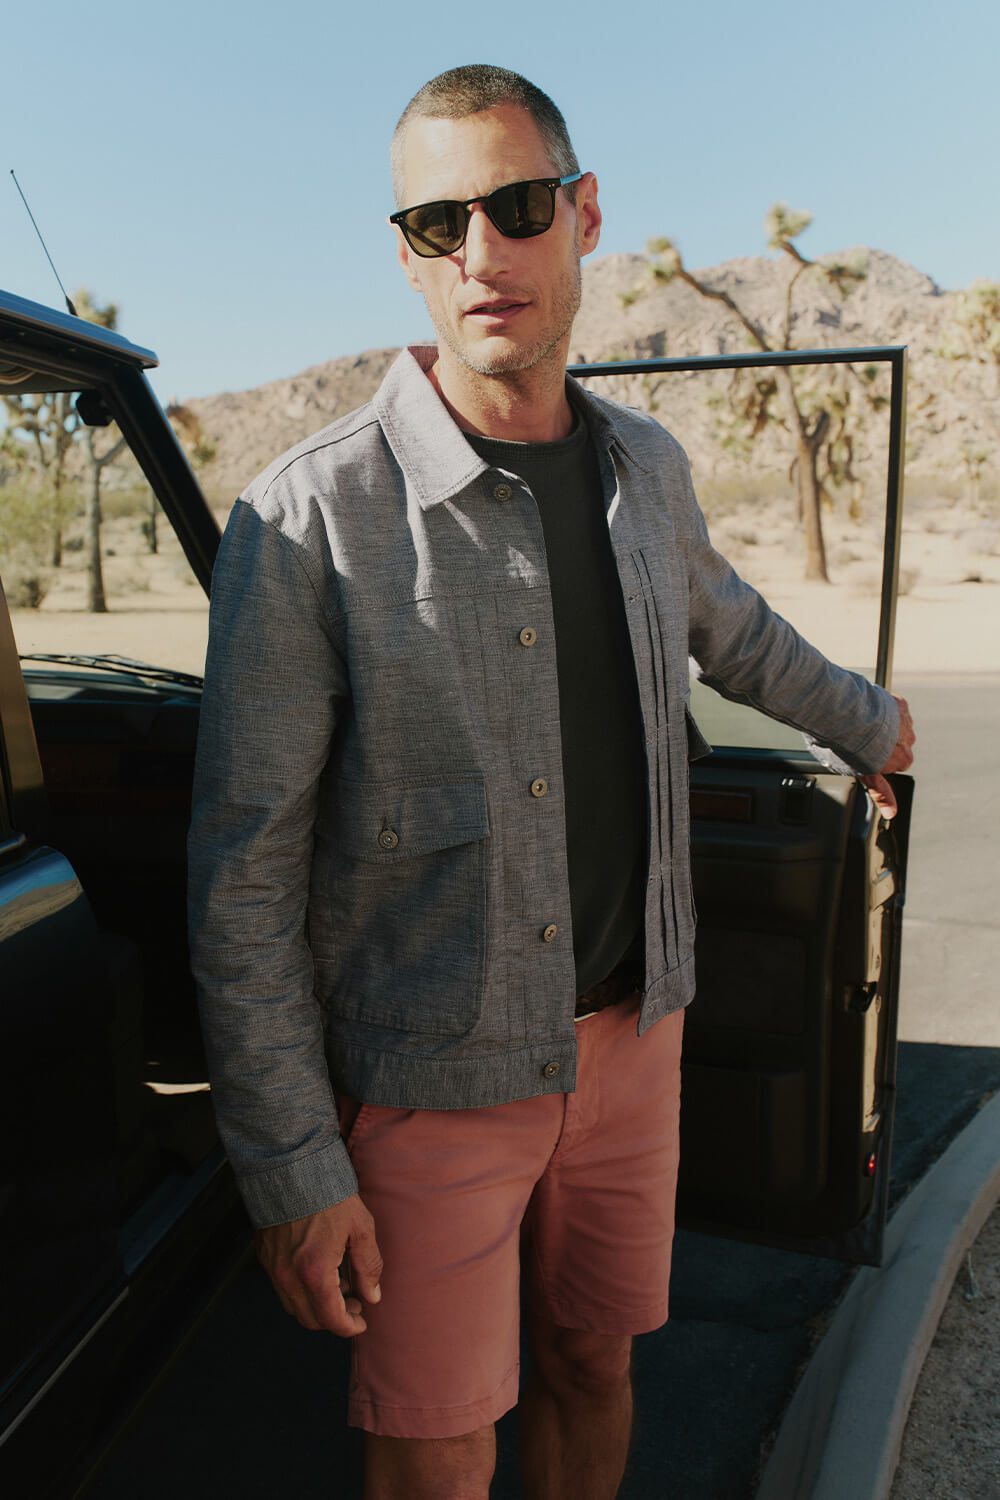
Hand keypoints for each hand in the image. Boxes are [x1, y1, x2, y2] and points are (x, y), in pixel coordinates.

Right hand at [255, 1194, 382, 1335]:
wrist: (292, 1167)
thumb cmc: (330, 1195)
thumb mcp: (360, 1228)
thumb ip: (368, 1267)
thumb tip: (373, 1297)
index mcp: (315, 1273)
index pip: (332, 1320)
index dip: (350, 1327)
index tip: (362, 1320)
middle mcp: (289, 1277)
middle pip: (311, 1319)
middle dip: (334, 1318)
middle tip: (355, 1301)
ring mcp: (273, 1268)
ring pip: (294, 1306)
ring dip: (316, 1306)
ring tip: (339, 1285)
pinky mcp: (264, 1256)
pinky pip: (281, 1288)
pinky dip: (300, 1290)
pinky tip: (318, 1271)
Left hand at [858, 694, 914, 819]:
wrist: (848, 719)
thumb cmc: (855, 749)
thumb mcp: (865, 776)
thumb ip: (880, 793)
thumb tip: (892, 813)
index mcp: (903, 760)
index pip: (895, 762)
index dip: (877, 758)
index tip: (864, 754)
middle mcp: (909, 741)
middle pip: (897, 743)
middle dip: (882, 741)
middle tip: (860, 739)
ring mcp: (906, 721)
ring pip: (897, 724)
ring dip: (884, 724)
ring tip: (861, 724)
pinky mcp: (900, 703)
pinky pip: (895, 706)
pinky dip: (884, 707)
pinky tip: (868, 711)